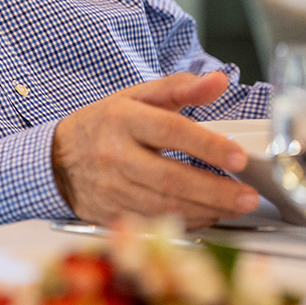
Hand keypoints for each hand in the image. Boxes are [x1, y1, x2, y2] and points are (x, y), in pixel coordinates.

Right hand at [51, 72, 260, 229]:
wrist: (57, 158)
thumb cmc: (103, 125)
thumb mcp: (136, 97)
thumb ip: (179, 88)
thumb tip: (217, 81)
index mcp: (122, 119)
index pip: (169, 131)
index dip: (206, 146)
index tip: (237, 157)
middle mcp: (114, 154)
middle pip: (170, 177)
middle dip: (214, 190)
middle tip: (248, 196)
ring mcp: (111, 187)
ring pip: (164, 205)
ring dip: (206, 210)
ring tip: (236, 207)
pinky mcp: (110, 213)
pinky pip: (154, 222)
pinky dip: (186, 223)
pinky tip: (208, 216)